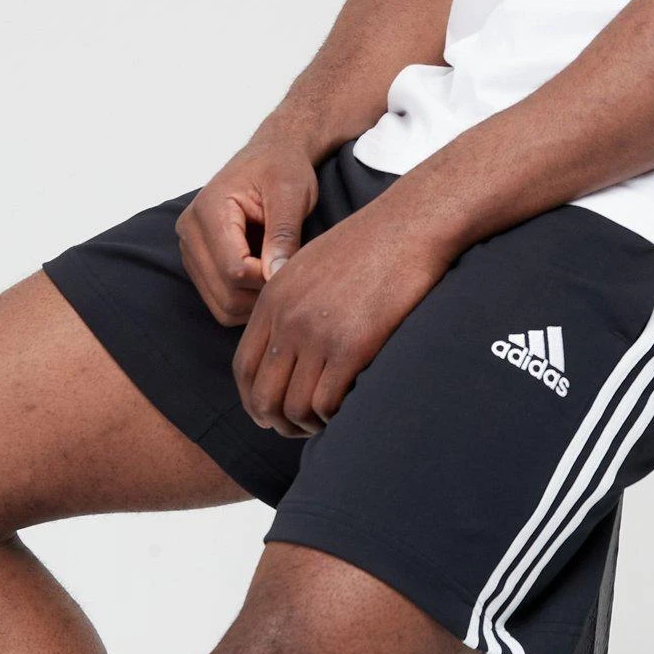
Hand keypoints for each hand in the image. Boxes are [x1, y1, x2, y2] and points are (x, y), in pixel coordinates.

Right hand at [174, 133, 319, 326]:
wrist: (271, 154)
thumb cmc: (283, 168)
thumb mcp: (291, 193)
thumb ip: (283, 234)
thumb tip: (275, 276)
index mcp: (209, 210)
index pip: (233, 270)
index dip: (268, 279)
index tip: (294, 266)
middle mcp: (190, 231)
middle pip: (225, 292)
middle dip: (262, 293)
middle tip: (290, 272)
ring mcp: (190, 249)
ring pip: (221, 305)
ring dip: (254, 300)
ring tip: (278, 271)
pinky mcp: (198, 262)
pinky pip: (219, 301)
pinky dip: (246, 299)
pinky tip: (265, 275)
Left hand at [231, 199, 453, 437]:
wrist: (410, 226)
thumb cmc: (370, 245)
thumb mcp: (311, 266)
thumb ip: (289, 305)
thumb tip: (285, 352)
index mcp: (274, 298)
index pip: (244, 369)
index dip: (254, 401)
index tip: (271, 413)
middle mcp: (288, 318)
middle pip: (263, 397)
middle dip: (278, 422)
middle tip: (301, 427)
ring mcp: (318, 333)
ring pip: (294, 408)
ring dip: (309, 424)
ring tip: (328, 419)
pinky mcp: (352, 346)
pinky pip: (327, 404)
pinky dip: (334, 417)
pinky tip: (349, 406)